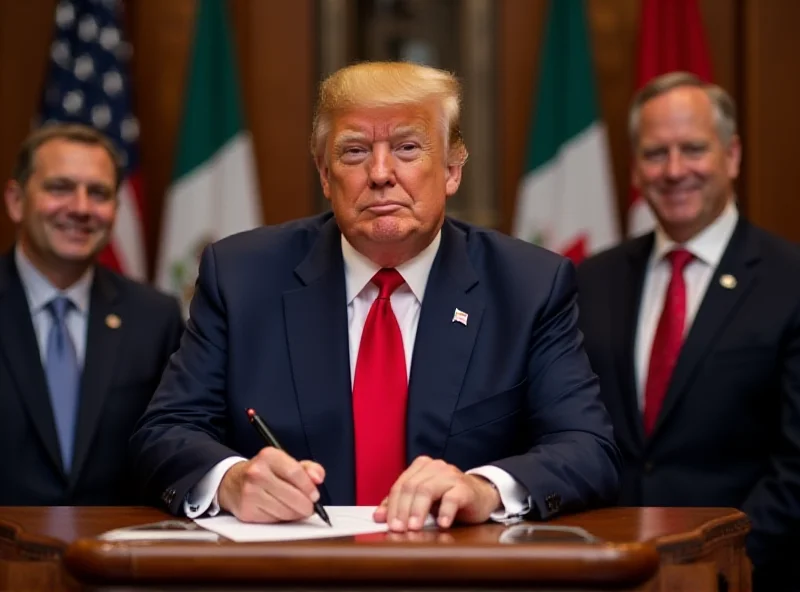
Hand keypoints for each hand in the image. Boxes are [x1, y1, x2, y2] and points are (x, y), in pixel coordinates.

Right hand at [218, 447, 324, 522]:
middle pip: (292, 495)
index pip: (295, 472)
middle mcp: (257, 473)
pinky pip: (273, 521)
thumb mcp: (285, 463)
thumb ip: (308, 468)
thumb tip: (318, 478)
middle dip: (305, 505)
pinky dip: (282, 519)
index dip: (309, 487)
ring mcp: (249, 493)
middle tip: (309, 507)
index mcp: (269, 456)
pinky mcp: (246, 511)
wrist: (232, 482)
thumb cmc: (264, 473)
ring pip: (284, 511)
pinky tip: (280, 512)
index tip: (315, 495)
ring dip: (295, 514)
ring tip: (295, 509)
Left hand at [373, 456, 501, 531]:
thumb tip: (378, 516)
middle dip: (403, 509)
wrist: (481, 496)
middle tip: (399, 528)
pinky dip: (445, 512)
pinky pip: (452, 498)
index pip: (401, 485)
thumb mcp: (423, 500)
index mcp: (421, 466)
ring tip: (415, 527)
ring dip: (418, 510)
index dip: (392, 505)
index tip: (388, 523)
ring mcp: (451, 475)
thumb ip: (402, 505)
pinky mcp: (465, 488)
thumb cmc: (449, 498)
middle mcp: (435, 467)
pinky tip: (441, 524)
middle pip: (412, 487)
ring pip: (428, 489)